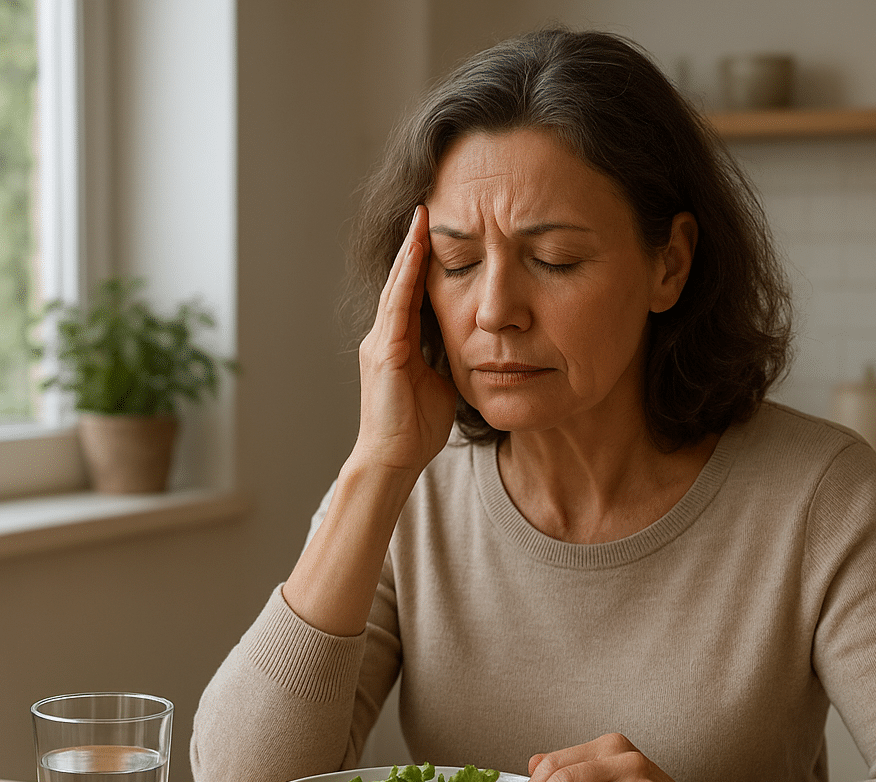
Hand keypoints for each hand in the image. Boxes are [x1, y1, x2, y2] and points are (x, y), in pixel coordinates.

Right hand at [353, 205, 457, 473]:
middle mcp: (384, 338)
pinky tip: (416, 252)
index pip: (412, 294)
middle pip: (401, 281)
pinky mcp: (385, 353)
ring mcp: (381, 343)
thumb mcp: (441, 386)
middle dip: (413, 246)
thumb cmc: (417, 429)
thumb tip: (473, 347)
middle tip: (426, 208)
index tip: (436, 234)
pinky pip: (397, 306)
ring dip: (409, 251)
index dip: (423, 264)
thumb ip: (450, 362)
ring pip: (397, 286)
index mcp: (399, 345)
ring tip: (421, 217)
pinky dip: (406, 277)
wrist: (394, 459)